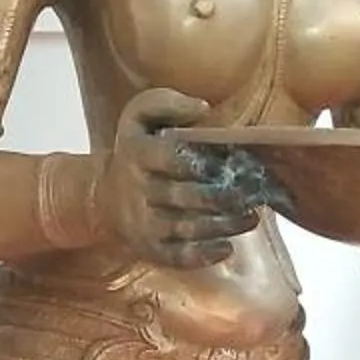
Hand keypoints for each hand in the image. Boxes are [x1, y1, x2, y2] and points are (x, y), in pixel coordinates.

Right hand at [101, 91, 264, 267]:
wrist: (104, 197)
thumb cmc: (137, 149)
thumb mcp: (140, 115)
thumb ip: (168, 103)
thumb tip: (203, 109)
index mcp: (137, 153)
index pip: (169, 158)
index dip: (200, 162)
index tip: (227, 162)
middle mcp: (137, 191)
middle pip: (184, 197)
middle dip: (224, 197)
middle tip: (255, 193)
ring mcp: (143, 223)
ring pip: (185, 228)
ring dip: (223, 225)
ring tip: (252, 217)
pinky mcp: (150, 249)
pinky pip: (177, 257)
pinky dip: (204, 255)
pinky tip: (228, 247)